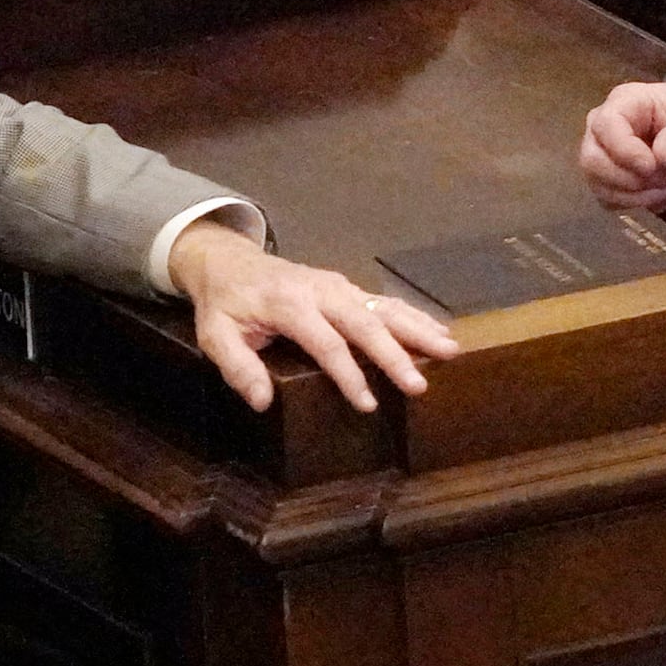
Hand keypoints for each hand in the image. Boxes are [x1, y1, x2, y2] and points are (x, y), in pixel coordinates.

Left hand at [166, 220, 457, 412]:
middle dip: (395, 354)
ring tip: (450, 350)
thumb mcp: (215, 335)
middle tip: (420, 384)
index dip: (348, 375)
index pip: (326, 343)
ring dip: (418, 329)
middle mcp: (321, 290)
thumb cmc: (225, 304)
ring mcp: (339, 286)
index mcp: (288, 304)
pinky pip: (385, 302)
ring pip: (384, 307)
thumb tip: (262, 401)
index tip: (368, 404)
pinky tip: (439, 332)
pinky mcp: (349, 288)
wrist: (229, 261)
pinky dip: (415, 317)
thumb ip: (238, 367)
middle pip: (365, 323)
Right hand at [579, 81, 665, 211]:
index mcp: (625, 101)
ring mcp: (602, 154)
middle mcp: (603, 127)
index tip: (653, 167)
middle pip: (592, 160)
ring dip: (636, 196)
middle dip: (630, 180)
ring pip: (598, 185)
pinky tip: (661, 196)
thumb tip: (662, 157)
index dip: (625, 151)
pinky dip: (636, 204)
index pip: (606, 126)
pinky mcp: (608, 179)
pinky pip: (609, 200)